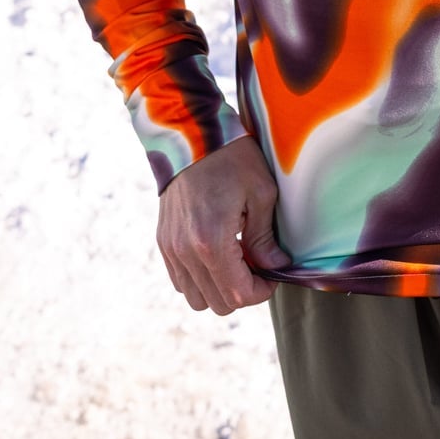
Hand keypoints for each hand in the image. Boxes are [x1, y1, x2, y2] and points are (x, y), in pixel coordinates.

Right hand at [157, 135, 290, 314]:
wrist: (190, 134)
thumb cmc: (230, 158)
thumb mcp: (260, 193)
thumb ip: (265, 238)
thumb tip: (276, 267)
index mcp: (211, 240)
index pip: (238, 294)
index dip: (262, 291)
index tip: (273, 275)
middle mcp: (185, 251)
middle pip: (218, 303)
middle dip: (243, 292)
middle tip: (258, 267)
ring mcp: (171, 248)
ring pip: (197, 298)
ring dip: (220, 288)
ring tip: (237, 260)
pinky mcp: (163, 242)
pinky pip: (181, 281)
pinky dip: (201, 279)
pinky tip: (217, 254)